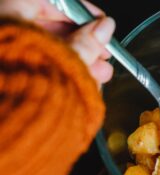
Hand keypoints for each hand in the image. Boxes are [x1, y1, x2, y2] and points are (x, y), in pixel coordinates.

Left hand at [0, 0, 114, 85]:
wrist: (10, 130)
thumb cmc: (24, 93)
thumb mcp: (66, 61)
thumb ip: (87, 42)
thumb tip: (103, 29)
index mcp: (9, 16)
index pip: (49, 1)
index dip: (80, 12)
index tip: (100, 22)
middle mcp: (5, 34)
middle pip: (48, 28)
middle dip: (83, 42)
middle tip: (103, 54)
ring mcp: (7, 56)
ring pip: (45, 51)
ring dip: (76, 61)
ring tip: (100, 75)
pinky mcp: (12, 78)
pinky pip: (39, 69)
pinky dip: (60, 74)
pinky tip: (81, 84)